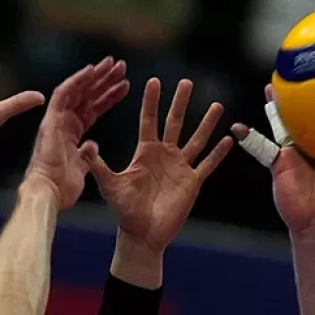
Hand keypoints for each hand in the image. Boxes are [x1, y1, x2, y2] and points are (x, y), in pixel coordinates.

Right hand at [24, 58, 129, 207]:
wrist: (48, 194)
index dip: (108, 97)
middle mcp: (63, 123)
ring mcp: (56, 120)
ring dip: (95, 76)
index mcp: (70, 134)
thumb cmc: (62, 187)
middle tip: (121, 67)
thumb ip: (87, 155)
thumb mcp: (82, 168)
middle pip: (87, 96)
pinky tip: (92, 70)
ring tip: (114, 64)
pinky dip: (78, 80)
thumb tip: (92, 145)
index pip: (92, 110)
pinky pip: (64, 94)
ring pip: (77, 90)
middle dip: (104, 81)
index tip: (125, 86)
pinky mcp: (51, 120)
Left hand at [84, 78, 232, 253]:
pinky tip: (229, 139)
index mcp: (145, 152)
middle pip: (175, 123)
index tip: (155, 81)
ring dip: (206, 123)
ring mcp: (180, 167)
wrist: (142, 233)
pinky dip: (218, 153)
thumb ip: (98, 165)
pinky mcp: (192, 182)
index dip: (152, 102)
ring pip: (196, 139)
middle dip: (180, 102)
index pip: (149, 120)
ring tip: (217, 105)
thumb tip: (86, 146)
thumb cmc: (124, 210)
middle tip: (187, 82)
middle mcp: (164, 154)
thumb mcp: (109, 185)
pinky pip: (207, 164)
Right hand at [231, 85, 314, 234]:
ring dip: (274, 106)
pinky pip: (260, 147)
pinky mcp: (275, 162)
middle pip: (301, 112)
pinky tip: (237, 128)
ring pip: (281, 123)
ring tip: (270, 86)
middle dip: (299, 93)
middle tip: (296, 69)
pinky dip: (247, 137)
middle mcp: (307, 143)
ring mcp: (290, 151)